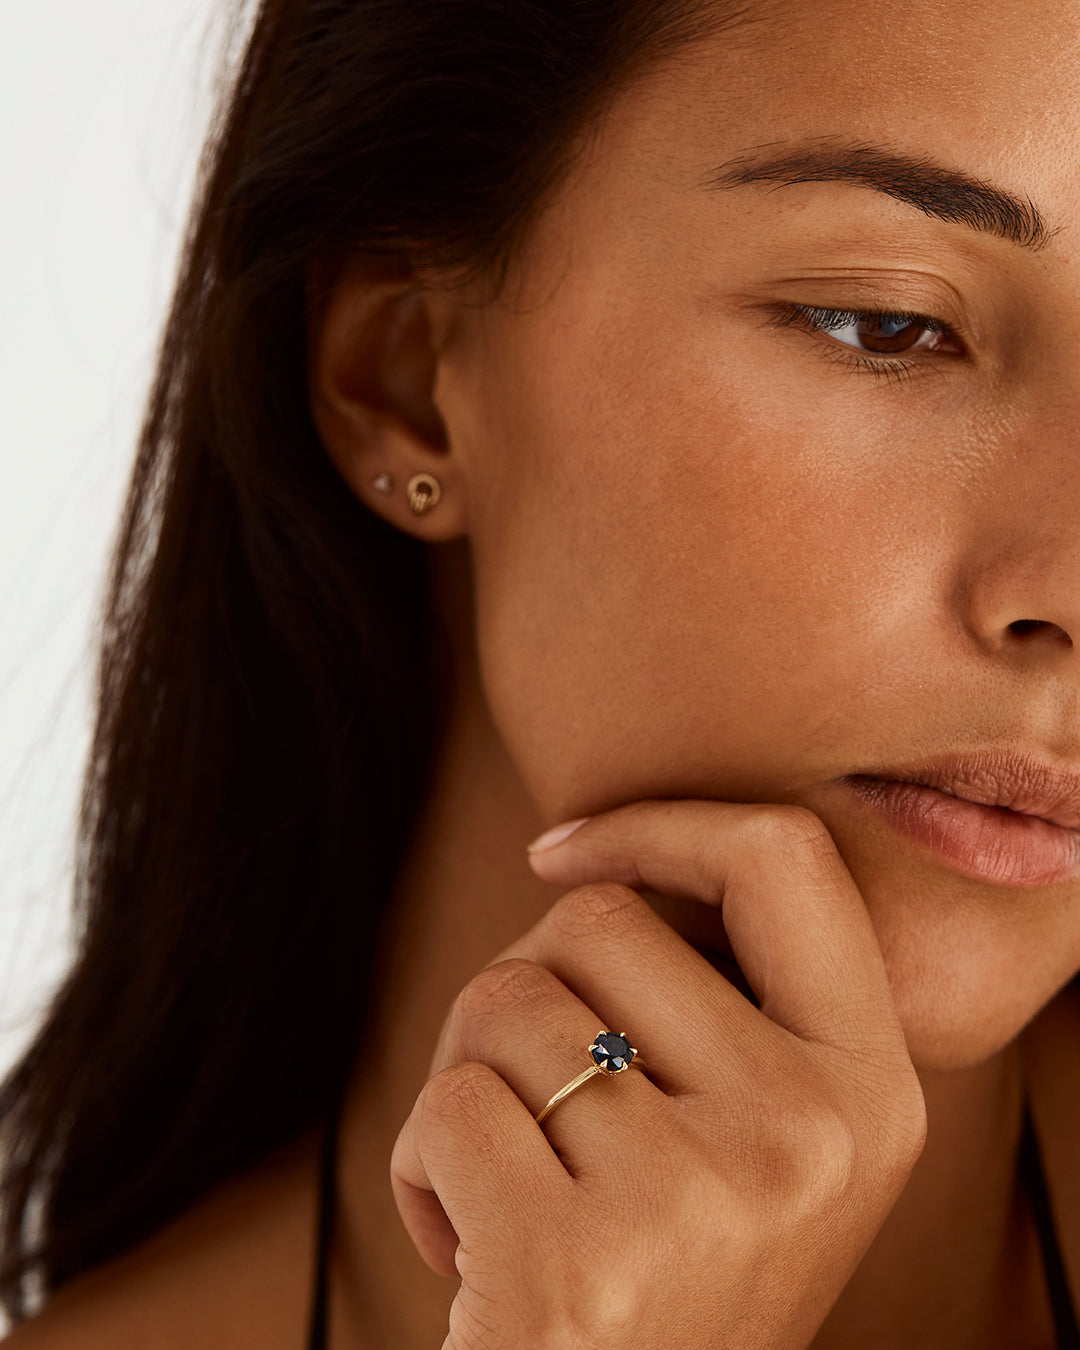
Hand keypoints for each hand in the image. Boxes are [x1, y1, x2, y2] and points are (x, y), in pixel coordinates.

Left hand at [390, 799, 926, 1348]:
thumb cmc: (667, 1273)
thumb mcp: (759, 1140)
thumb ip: (719, 1003)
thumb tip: (582, 859)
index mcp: (868, 1087)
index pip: (785, 858)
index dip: (661, 824)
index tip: (561, 852)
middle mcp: (810, 1135)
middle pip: (598, 919)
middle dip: (522, 983)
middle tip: (528, 1096)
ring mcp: (700, 1200)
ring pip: (503, 1000)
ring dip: (465, 1079)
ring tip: (508, 1182)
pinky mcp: (578, 1266)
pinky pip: (446, 1105)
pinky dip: (420, 1163)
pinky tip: (469, 1247)